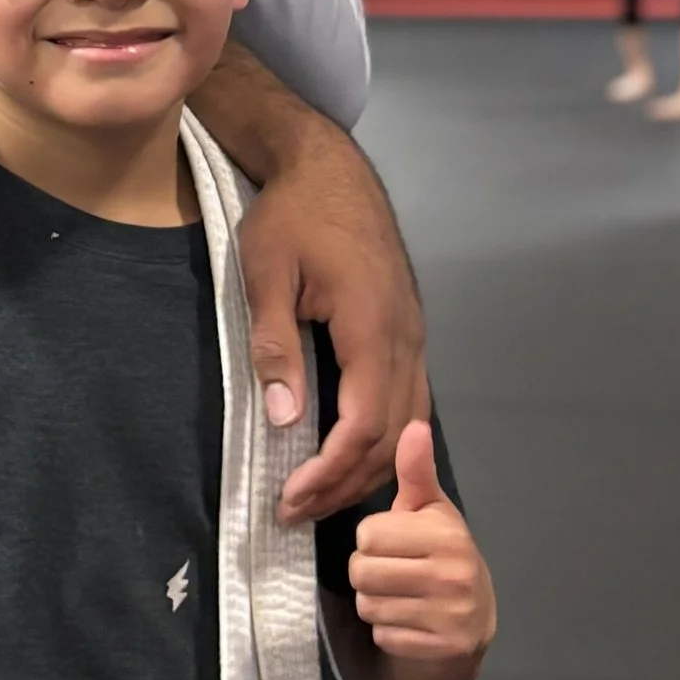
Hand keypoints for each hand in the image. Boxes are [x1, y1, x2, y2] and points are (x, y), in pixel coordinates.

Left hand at [236, 135, 428, 523]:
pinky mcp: (408, 331)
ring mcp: (413, 335)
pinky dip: (383, 438)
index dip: (329, 471)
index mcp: (371, 326)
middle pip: (391, 436)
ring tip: (320, 495)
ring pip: (407, 424)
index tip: (291, 499)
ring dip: (368, 467)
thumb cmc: (291, 215)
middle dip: (347, 483)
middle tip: (297, 512)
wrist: (328, 168)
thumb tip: (285, 418)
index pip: (363, 424)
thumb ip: (276, 345)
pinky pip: (408, 400)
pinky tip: (350, 454)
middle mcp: (406, 338)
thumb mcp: (266, 272)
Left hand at [350, 422, 494, 660]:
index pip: (367, 534)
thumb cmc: (440, 553)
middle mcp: (453, 576)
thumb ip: (415, 471)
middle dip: (367, 571)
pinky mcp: (444, 649)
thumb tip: (414, 426)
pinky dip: (389, 631)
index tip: (394, 542)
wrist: (473, 619)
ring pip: (368, 606)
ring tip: (400, 595)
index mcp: (447, 535)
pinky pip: (384, 637)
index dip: (372, 538)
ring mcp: (451, 616)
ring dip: (375, 602)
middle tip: (392, 571)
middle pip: (362, 572)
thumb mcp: (429, 509)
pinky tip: (410, 621)